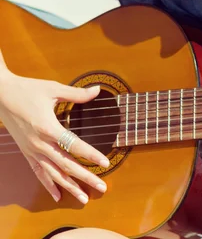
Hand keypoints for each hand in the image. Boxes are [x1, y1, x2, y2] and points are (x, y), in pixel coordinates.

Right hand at [0, 49, 109, 203]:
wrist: (0, 94)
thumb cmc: (27, 90)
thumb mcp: (53, 89)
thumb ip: (77, 94)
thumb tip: (97, 90)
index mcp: (48, 128)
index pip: (74, 146)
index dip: (91, 155)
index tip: (106, 163)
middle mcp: (40, 144)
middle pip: (66, 165)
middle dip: (85, 178)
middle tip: (102, 188)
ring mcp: (32, 150)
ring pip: (53, 174)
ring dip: (69, 187)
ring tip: (84, 198)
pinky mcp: (27, 153)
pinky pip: (39, 172)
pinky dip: (49, 185)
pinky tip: (58, 196)